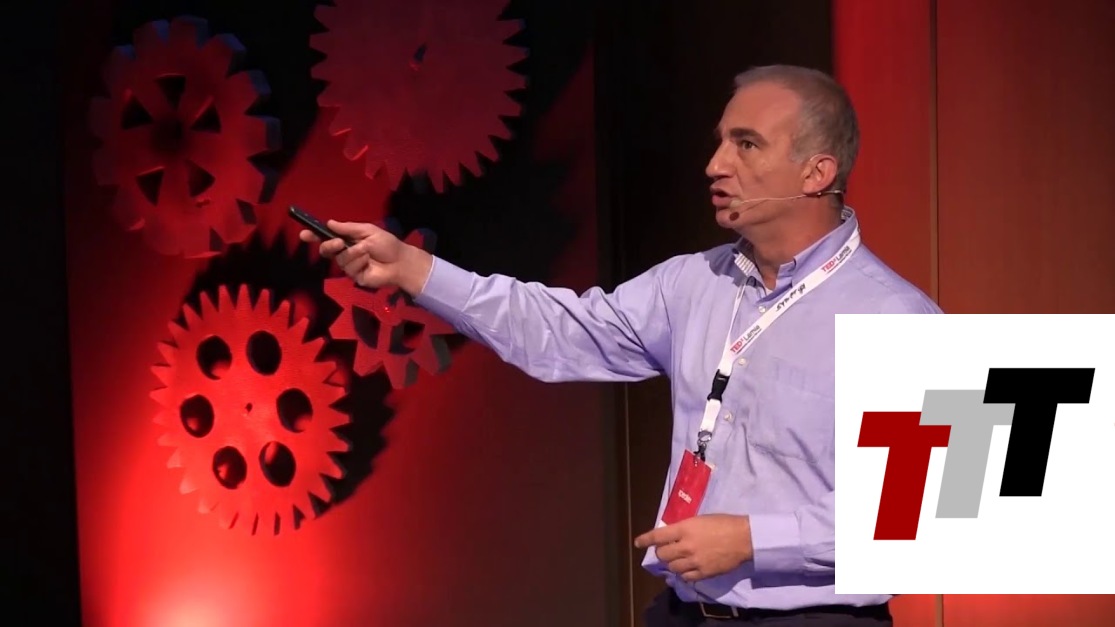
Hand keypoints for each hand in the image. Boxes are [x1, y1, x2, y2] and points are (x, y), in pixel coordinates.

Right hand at [299, 220, 432, 293]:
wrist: (401, 261)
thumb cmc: (387, 244)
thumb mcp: (368, 231)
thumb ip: (348, 228)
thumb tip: (329, 223)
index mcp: (347, 240)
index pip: (326, 238)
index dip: (314, 236)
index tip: (304, 234)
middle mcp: (345, 253)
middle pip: (326, 250)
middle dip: (329, 246)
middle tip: (339, 243)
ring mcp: (349, 266)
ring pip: (340, 259)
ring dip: (354, 253)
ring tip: (367, 252)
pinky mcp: (355, 277)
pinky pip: (350, 269)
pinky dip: (360, 262)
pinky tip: (369, 262)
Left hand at [633, 514, 753, 581]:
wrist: (744, 538)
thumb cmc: (723, 523)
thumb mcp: (699, 519)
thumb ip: (684, 528)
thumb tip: (671, 535)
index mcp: (684, 529)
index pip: (658, 536)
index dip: (645, 540)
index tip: (637, 543)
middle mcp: (686, 546)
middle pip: (662, 555)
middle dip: (661, 553)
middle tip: (666, 551)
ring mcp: (694, 561)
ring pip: (672, 567)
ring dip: (672, 563)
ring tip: (678, 560)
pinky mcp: (703, 573)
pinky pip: (685, 577)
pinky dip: (683, 573)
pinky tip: (687, 569)